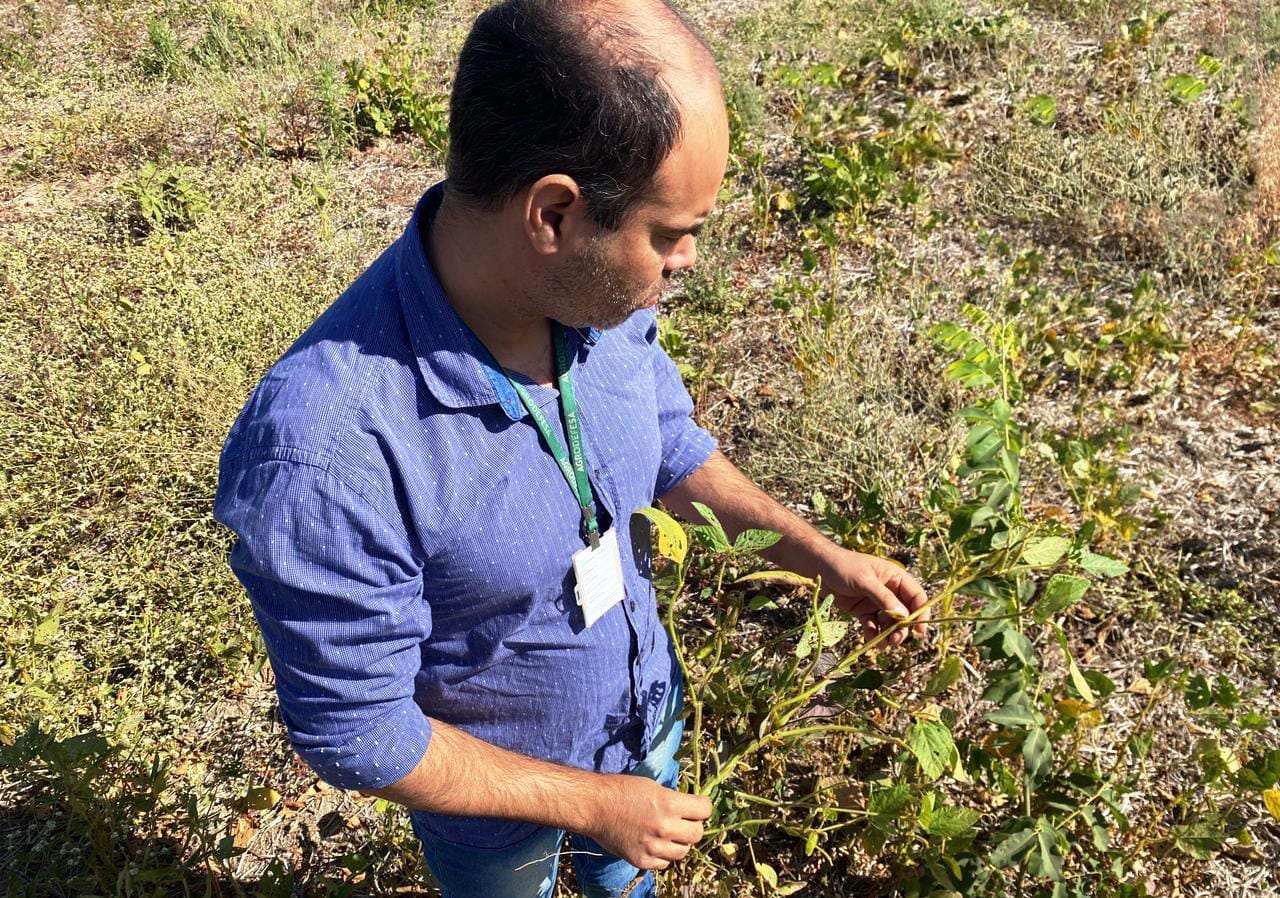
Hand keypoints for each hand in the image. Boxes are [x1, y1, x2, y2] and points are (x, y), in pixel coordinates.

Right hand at [583, 774, 711, 869]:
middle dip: (693, 826)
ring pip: (683, 852)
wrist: (595, 807)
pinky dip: (663, 855)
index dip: (703, 807)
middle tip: (683, 821)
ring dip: (679, 843)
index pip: (704, 810)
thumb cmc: (622, 790)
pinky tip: (654, 843)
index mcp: (669, 804)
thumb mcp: (653, 786)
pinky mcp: (642, 860)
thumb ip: (674, 800)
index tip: (698, 806)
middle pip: (697, 834)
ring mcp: (653, 847)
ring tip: (668, 834)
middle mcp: (664, 827)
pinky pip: (665, 863)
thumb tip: (691, 808)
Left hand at [814, 548, 929, 645]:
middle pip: (904, 613)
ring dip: (888, 634)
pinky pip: (873, 625)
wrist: (817, 567)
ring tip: (884, 644)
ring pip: (889, 622)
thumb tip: (903, 616)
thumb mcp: (864, 580)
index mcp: (894, 578)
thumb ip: (884, 598)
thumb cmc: (843, 567)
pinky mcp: (862, 611)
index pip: (916, 596)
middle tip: (895, 640)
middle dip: (902, 628)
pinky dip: (873, 633)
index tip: (920, 630)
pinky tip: (870, 639)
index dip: (921, 613)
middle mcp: (888, 591)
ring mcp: (875, 602)